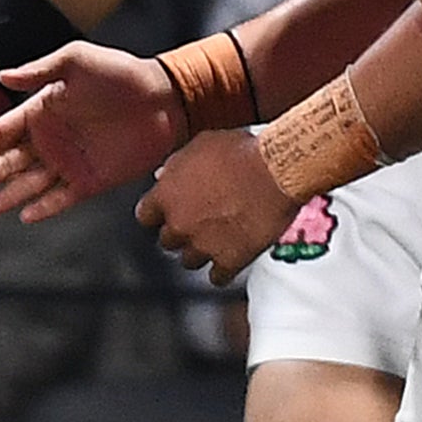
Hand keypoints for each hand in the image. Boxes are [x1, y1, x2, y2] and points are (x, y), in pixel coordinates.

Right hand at [0, 42, 185, 221]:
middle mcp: (51, 139)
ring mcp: (69, 162)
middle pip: (11, 161)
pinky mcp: (90, 181)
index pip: (3, 131)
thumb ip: (41, 70)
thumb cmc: (122, 73)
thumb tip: (3, 76)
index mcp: (43, 110)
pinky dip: (43, 207)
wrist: (166, 97)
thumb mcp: (79, 61)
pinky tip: (25, 214)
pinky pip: (60, 198)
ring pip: (30, 183)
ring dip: (8, 195)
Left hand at [135, 129, 299, 286]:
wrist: (276, 171)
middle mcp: (179, 224)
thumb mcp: (202, 145)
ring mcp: (203, 245)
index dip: (159, 213)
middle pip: (168, 240)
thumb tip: (164, 174)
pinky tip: (230, 258)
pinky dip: (223, 269)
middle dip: (181, 232)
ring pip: (189, 261)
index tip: (168, 211)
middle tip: (198, 222)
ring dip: (200, 251)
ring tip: (216, 239)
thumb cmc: (242, 152)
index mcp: (167, 194)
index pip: (146, 215)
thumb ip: (177, 164)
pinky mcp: (229, 261)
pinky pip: (217, 277)